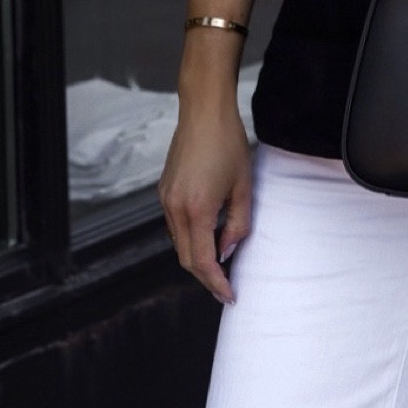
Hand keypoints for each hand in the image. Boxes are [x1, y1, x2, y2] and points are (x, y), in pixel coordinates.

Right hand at [158, 95, 252, 303]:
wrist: (204, 111)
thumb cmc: (228, 143)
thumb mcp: (243, 186)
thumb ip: (238, 224)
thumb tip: (227, 250)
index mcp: (196, 209)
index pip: (202, 261)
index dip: (216, 283)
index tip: (229, 295)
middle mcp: (174, 207)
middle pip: (185, 257)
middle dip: (205, 276)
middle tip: (225, 287)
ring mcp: (165, 198)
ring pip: (177, 242)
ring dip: (196, 257)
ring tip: (219, 263)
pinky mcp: (164, 190)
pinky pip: (174, 225)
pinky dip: (189, 237)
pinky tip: (206, 236)